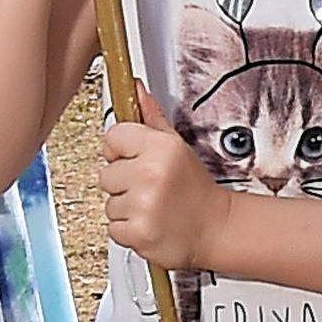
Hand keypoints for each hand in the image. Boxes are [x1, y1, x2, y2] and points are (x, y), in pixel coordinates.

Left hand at [101, 92, 214, 267]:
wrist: (215, 227)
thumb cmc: (195, 188)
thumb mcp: (177, 146)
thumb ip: (151, 117)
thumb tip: (136, 89)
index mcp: (160, 148)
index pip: (113, 136)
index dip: (121, 150)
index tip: (135, 159)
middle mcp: (150, 174)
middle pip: (106, 173)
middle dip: (124, 182)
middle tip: (150, 187)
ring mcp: (143, 206)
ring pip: (109, 203)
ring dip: (126, 208)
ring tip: (151, 206)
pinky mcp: (138, 233)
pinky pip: (113, 228)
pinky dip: (128, 230)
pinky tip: (149, 222)